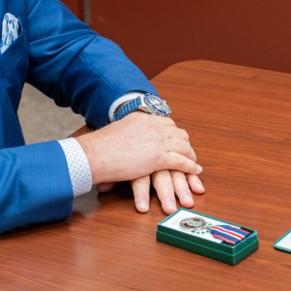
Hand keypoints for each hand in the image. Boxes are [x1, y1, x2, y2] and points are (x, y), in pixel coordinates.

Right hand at [77, 115, 202, 212]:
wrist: (95, 154)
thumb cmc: (100, 147)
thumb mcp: (117, 132)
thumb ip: (127, 134)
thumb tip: (126, 140)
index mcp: (144, 119)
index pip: (167, 123)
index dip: (174, 134)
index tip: (177, 141)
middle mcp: (154, 127)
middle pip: (179, 133)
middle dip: (185, 144)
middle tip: (189, 153)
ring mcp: (158, 141)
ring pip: (183, 147)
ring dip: (191, 156)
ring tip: (194, 164)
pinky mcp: (159, 157)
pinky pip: (181, 161)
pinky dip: (190, 167)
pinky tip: (195, 171)